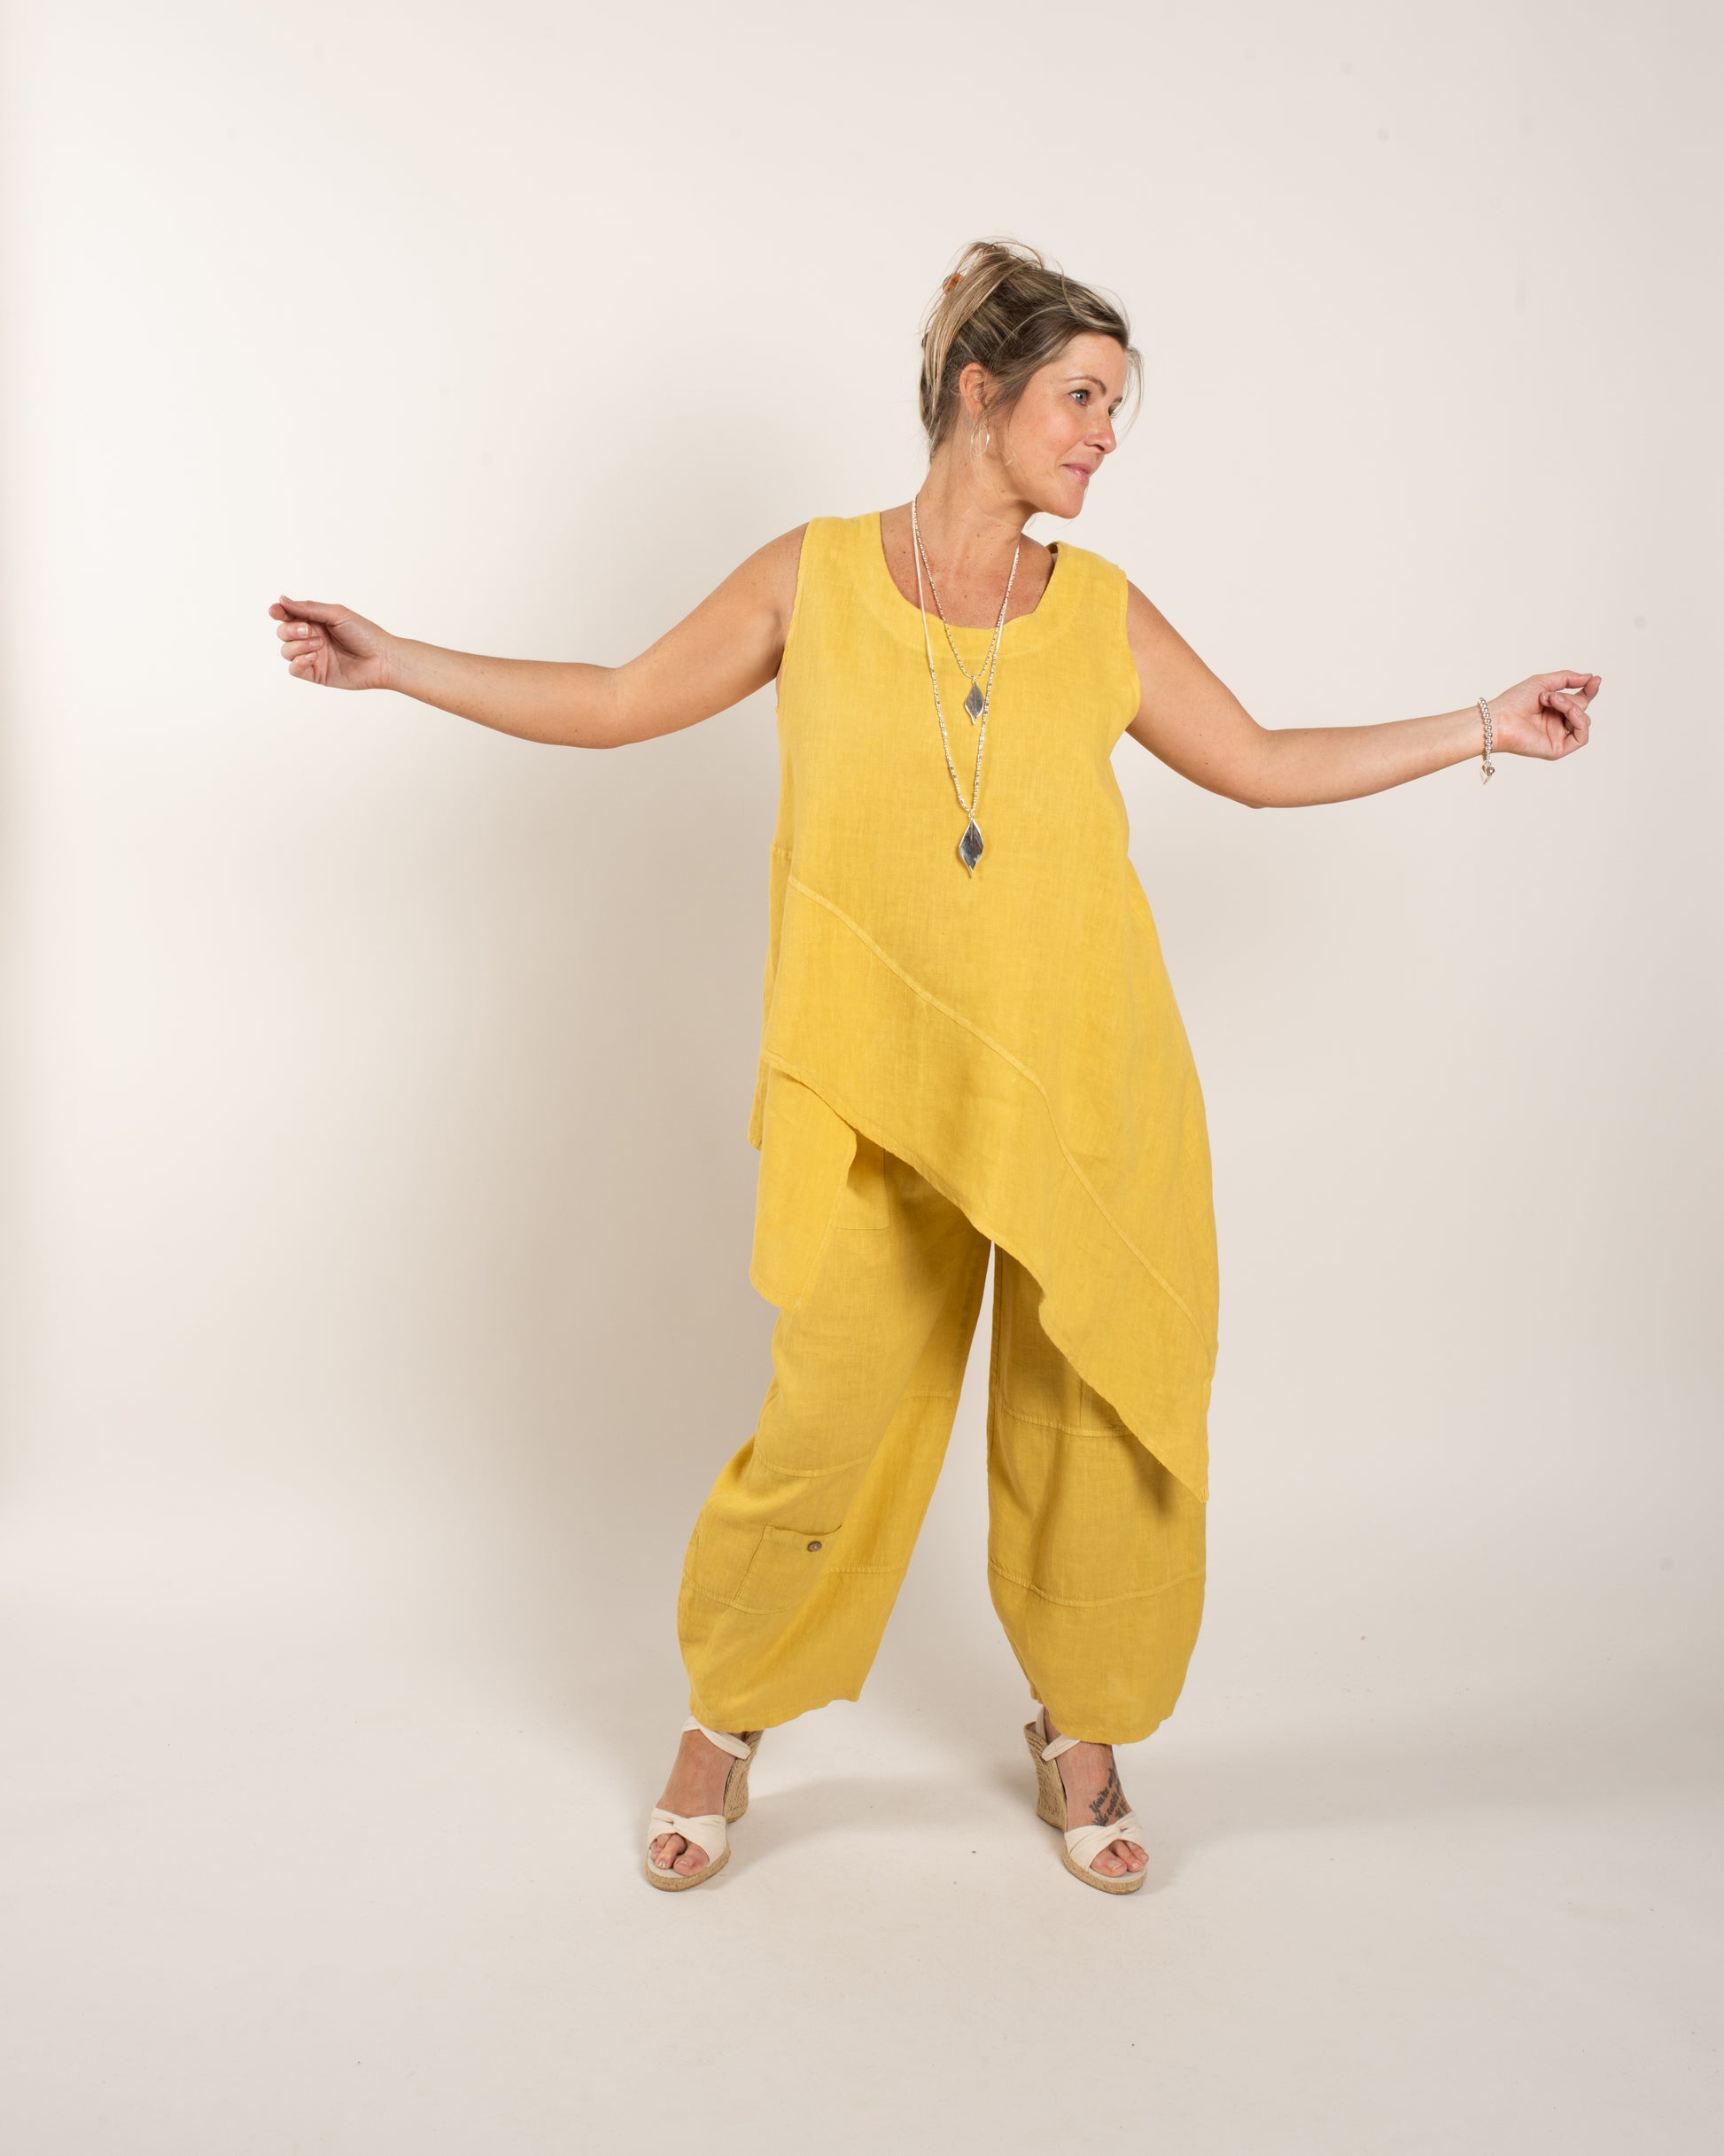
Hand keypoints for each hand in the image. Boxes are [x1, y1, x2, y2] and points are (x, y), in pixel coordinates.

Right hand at [269, 595, 394, 690]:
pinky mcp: (316, 674)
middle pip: (283, 632)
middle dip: (290, 630)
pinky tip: (313, 657)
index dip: (278, 612)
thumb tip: (282, 599)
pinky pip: (294, 669)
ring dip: (298, 645)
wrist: (382, 659)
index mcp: (315, 620)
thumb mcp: (336, 614)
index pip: (288, 615)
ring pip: (286, 650)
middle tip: (308, 631)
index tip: (276, 611)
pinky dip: (298, 662)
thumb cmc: (364, 634)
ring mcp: (312, 656)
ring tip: (319, 645)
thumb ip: (309, 608)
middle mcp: (311, 637)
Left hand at [1487, 671, 1599, 760]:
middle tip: (1548, 696)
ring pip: (1583, 720)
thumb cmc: (1514, 701)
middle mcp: (1557, 724)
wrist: (1498, 719)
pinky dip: (1578, 720)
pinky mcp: (1557, 749)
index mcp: (1554, 709)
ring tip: (1550, 701)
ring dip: (1571, 706)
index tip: (1595, 679)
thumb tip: (1590, 677)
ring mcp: (1558, 737)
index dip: (1589, 690)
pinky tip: (1567, 712)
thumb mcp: (1543, 682)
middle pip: (1582, 708)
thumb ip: (1567, 678)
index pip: (1579, 700)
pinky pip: (1581, 737)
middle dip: (1570, 698)